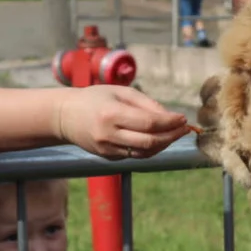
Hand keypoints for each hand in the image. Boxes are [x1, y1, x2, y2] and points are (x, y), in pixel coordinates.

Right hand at [57, 85, 190, 159]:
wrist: (66, 116)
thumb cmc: (96, 98)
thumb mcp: (120, 92)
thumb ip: (146, 104)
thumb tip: (171, 117)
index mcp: (111, 114)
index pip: (149, 123)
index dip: (170, 122)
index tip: (183, 118)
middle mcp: (108, 135)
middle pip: (149, 142)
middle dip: (171, 136)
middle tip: (184, 128)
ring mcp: (107, 149)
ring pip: (144, 153)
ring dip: (164, 145)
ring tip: (175, 134)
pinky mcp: (107, 158)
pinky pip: (135, 156)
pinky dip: (151, 149)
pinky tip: (159, 139)